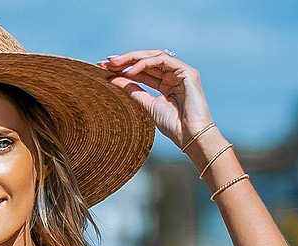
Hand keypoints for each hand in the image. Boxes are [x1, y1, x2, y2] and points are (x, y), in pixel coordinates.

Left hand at [96, 49, 212, 148]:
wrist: (191, 137)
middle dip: (126, 60)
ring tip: (115, 64)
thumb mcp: (148, 106)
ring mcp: (181, 71)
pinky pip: (162, 60)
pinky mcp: (186, 71)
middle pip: (147, 61)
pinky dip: (145, 63)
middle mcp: (174, 75)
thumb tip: (114, 79)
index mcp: (167, 84)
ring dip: (133, 58)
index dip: (125, 68)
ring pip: (154, 56)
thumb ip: (133, 91)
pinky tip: (131, 71)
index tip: (106, 69)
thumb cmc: (174, 127)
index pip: (144, 71)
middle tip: (106, 62)